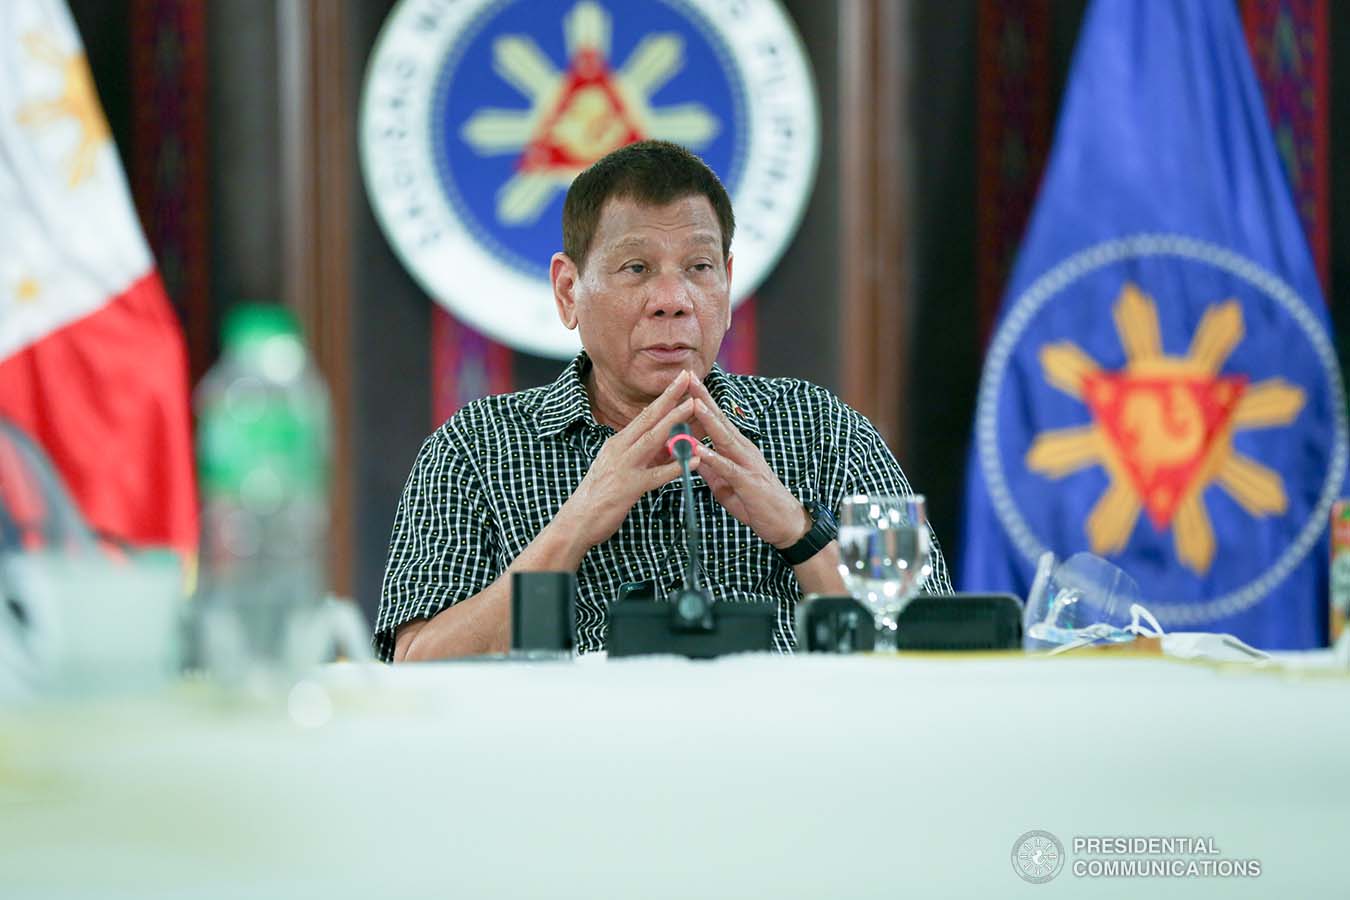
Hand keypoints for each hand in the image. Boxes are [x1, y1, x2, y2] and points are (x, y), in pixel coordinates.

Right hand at [555, 370, 699, 550]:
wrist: (577, 521)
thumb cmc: (599, 494)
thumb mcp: (618, 465)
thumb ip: (639, 452)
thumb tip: (662, 440)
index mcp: (618, 443)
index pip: (644, 415)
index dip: (663, 396)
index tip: (679, 379)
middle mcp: (620, 449)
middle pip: (648, 418)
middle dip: (670, 396)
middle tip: (687, 377)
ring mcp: (624, 467)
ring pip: (653, 439)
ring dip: (674, 421)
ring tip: (693, 406)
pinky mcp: (630, 488)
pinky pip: (657, 475)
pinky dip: (676, 467)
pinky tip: (694, 460)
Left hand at [687, 374, 810, 548]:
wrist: (785, 523)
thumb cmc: (755, 502)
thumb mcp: (725, 483)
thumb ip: (709, 467)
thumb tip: (689, 454)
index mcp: (736, 448)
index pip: (715, 419)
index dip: (700, 400)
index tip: (685, 381)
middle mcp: (743, 450)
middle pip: (720, 420)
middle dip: (703, 398)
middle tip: (687, 377)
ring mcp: (748, 464)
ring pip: (725, 438)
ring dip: (709, 420)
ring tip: (693, 404)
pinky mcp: (749, 482)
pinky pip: (728, 469)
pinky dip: (713, 458)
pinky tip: (699, 450)